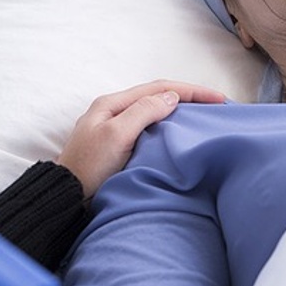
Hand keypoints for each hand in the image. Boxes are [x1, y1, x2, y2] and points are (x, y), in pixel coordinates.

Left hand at [56, 80, 223, 195]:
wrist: (67, 197)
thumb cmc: (88, 167)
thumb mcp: (117, 135)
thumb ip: (143, 112)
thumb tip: (172, 98)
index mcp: (112, 104)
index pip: (159, 88)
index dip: (191, 90)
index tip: (218, 99)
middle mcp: (114, 111)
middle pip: (158, 96)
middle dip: (189, 97)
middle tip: (217, 104)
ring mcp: (116, 129)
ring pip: (155, 112)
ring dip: (180, 111)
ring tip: (204, 116)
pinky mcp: (119, 146)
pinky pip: (150, 128)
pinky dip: (170, 127)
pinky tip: (180, 135)